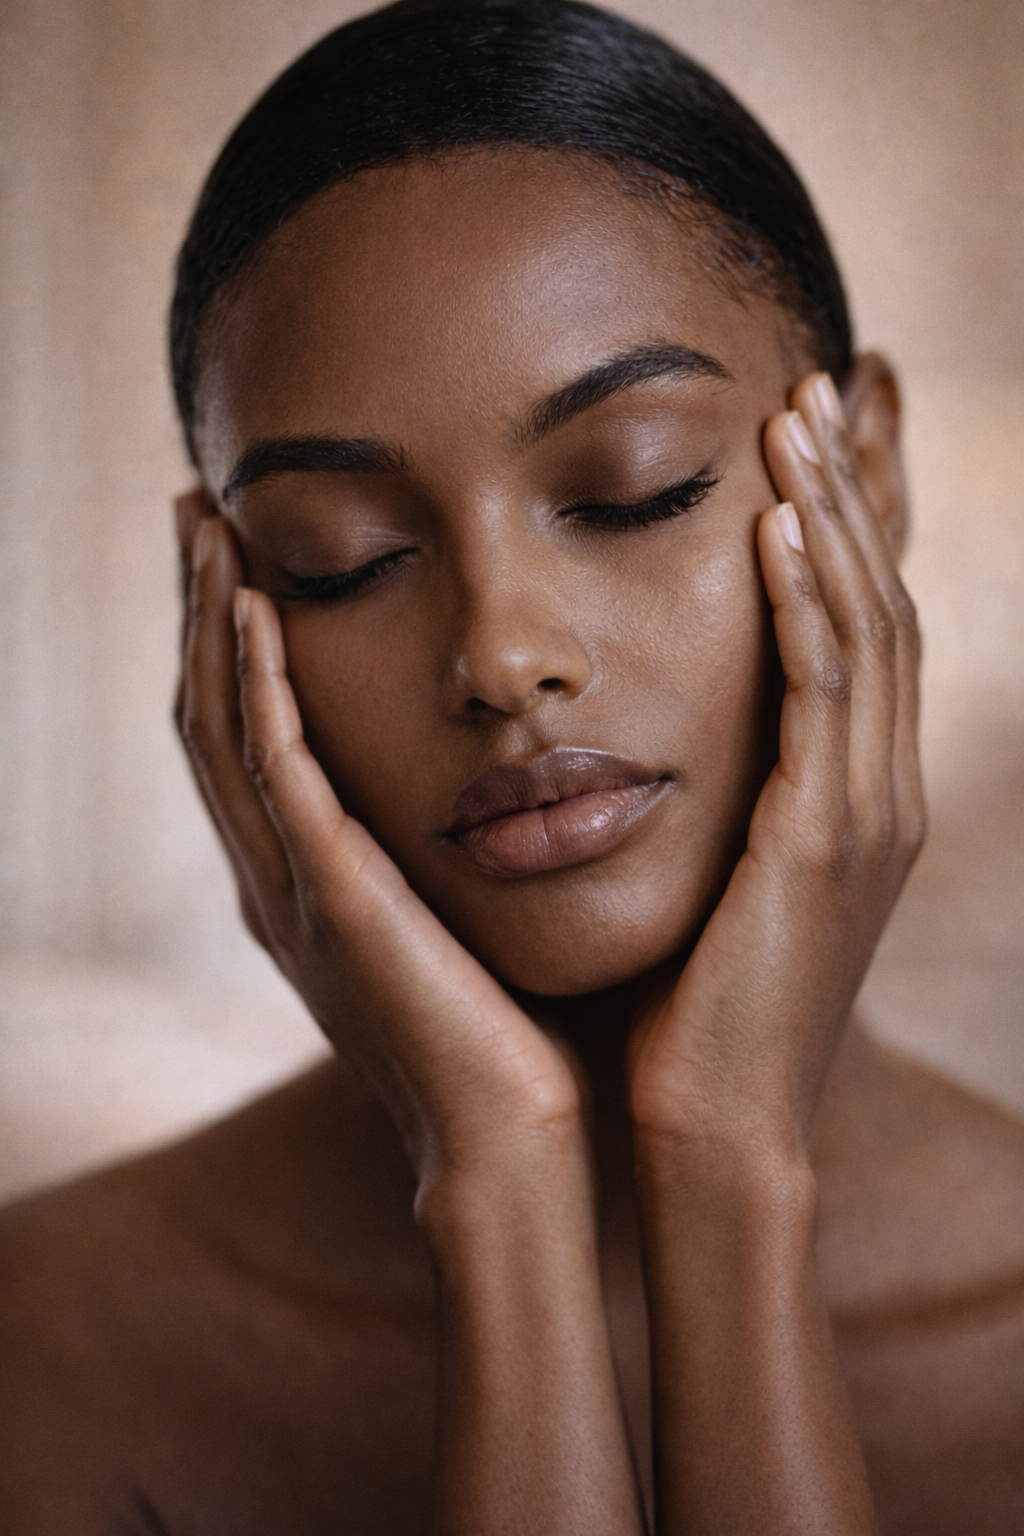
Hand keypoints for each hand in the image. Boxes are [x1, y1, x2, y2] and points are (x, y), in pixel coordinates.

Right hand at [174, 501, 580, 1186]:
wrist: (515, 1143)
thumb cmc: (511, 1036)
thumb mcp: (462, 921)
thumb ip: (448, 850)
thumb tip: (496, 777)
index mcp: (307, 883)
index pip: (247, 737)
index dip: (232, 643)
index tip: (240, 553)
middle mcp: (278, 881)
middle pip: (211, 716)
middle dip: (201, 611)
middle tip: (198, 511)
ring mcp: (294, 892)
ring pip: (225, 730)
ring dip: (214, 624)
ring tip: (209, 528)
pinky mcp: (333, 901)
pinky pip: (279, 774)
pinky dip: (260, 688)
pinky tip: (262, 611)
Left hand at [628, 368, 924, 1154]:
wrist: (709, 1124)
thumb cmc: (695, 1005)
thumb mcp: (722, 874)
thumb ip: (724, 793)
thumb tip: (670, 725)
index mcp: (853, 795)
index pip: (863, 626)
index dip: (853, 524)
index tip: (814, 434)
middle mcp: (879, 791)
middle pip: (880, 601)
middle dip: (854, 489)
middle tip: (817, 383)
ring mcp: (866, 815)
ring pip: (865, 628)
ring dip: (835, 516)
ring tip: (795, 415)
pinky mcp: (824, 842)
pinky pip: (823, 694)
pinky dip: (808, 603)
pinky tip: (779, 526)